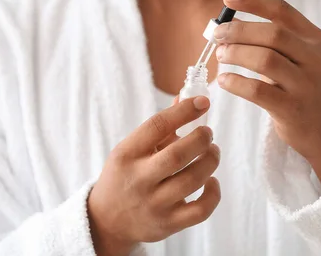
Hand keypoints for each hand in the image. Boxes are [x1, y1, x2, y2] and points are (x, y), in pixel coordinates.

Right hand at [87, 97, 220, 255]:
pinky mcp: (168, 224)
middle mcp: (139, 179)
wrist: (107, 220)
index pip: (157, 126)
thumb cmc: (126, 175)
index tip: (203, 101)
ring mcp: (154, 204)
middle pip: (177, 155)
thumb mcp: (132, 149)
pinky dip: (213, 193)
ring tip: (212, 151)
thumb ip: (160, 126)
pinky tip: (211, 180)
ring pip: (192, 180)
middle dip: (201, 139)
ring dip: (210, 161)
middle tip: (208, 133)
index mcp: (127, 154)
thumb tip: (187, 96)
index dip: (183, 111)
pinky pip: (200, 210)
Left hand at [214, 0, 320, 189]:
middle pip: (272, 34)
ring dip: (236, 54)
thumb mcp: (298, 57)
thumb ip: (271, 40)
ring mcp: (305, 85)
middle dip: (239, 31)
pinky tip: (224, 80)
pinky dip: (236, 82)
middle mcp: (314, 59)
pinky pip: (258, 91)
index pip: (283, 11)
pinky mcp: (292, 110)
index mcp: (314, 39)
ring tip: (221, 56)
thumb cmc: (301, 85)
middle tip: (218, 36)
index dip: (254, 2)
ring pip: (265, 60)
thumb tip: (229, 22)